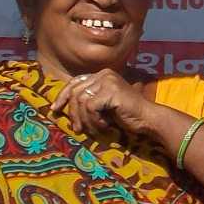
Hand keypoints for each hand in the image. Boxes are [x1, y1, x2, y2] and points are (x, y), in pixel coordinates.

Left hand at [48, 68, 164, 142]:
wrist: (148, 119)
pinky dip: (94, 120)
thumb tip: (62, 108)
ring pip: (81, 100)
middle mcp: (104, 74)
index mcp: (101, 75)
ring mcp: (108, 80)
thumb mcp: (103, 106)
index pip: (75, 82)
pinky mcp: (111, 90)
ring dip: (85, 119)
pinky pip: (90, 107)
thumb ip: (88, 101)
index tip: (55, 110)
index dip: (63, 96)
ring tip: (94, 130)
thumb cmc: (127, 115)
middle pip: (75, 92)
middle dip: (72, 113)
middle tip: (77, 129)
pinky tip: (104, 126)